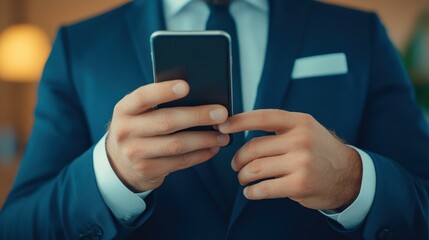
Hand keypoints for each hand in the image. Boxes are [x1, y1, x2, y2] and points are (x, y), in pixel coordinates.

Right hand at [106, 80, 229, 191]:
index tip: (186, 86)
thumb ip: (159, 104)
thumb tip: (200, 97)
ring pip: (176, 145)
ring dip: (204, 139)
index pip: (143, 96)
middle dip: (197, 116)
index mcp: (124, 109)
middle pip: (166, 122)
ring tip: (223, 135)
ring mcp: (135, 153)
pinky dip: (199, 155)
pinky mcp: (147, 170)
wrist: (120, 163)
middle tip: (221, 113)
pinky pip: (179, 162)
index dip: (164, 91)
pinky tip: (212, 148)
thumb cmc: (140, 128)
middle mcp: (125, 131)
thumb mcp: (139, 113)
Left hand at [217, 110, 361, 210]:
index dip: (238, 121)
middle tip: (235, 165)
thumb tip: (240, 127)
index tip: (222, 126)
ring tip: (243, 178)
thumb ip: (278, 127)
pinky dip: (252, 192)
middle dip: (238, 159)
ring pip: (255, 168)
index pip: (262, 117)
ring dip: (243, 176)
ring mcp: (301, 162)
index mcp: (299, 122)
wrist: (348, 175)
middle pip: (253, 148)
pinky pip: (264, 188)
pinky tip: (251, 192)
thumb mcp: (305, 130)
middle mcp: (300, 139)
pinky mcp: (299, 184)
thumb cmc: (319, 151)